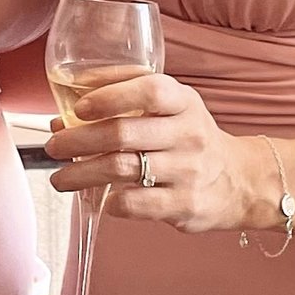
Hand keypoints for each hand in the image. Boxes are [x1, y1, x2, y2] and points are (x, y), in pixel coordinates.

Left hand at [44, 70, 273, 233]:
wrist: (241, 181)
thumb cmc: (189, 138)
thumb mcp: (170, 108)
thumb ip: (121, 105)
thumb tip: (60, 119)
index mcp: (184, 102)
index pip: (149, 90)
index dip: (110, 96)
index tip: (80, 108)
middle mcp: (189, 133)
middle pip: (124, 133)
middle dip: (78, 140)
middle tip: (53, 147)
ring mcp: (189, 171)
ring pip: (123, 170)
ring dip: (81, 174)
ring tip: (59, 179)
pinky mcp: (186, 205)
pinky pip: (137, 204)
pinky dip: (111, 202)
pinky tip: (101, 200)